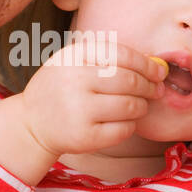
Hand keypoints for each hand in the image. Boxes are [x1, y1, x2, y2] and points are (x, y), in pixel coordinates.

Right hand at [19, 41, 166, 159]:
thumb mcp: (73, 61)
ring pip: (130, 106)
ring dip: (142, 106)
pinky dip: (131, 125)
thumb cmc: (61, 88)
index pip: (123, 55)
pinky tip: (124, 121)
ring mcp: (79, 110)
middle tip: (156, 90)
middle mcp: (75, 81)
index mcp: (74, 56)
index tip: (159, 71)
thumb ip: (108, 58)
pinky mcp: (85, 136)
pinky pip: (124, 129)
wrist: (32, 123)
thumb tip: (156, 66)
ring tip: (139, 106)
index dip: (147, 64)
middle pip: (130, 81)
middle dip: (149, 86)